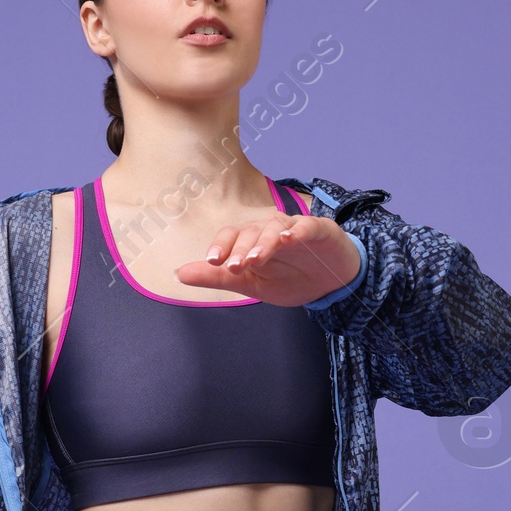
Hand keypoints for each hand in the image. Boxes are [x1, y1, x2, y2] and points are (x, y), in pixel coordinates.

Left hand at [173, 213, 361, 306]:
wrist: (332, 284)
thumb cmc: (289, 279)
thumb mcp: (252, 285)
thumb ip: (218, 278)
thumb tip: (178, 273)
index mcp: (251, 241)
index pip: (231, 236)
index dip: (221, 246)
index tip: (212, 261)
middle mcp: (269, 229)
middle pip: (251, 231)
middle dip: (241, 249)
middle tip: (236, 267)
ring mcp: (295, 227)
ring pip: (275, 228)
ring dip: (265, 242)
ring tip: (258, 258)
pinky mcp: (319, 229)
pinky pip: (306, 226)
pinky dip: (297, 231)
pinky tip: (289, 240)